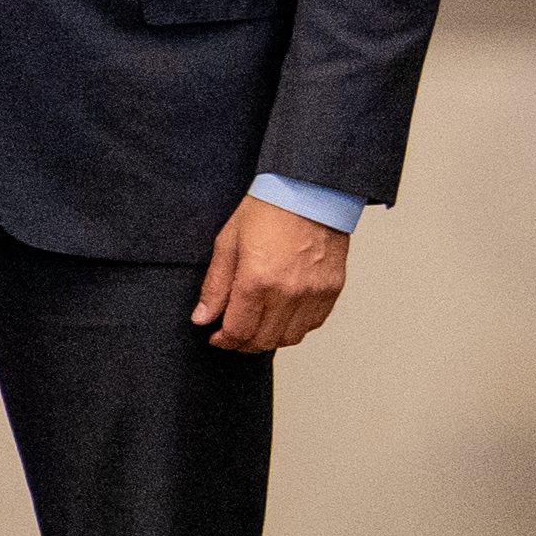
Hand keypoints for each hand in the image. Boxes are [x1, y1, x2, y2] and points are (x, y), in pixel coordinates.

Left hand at [196, 193, 351, 356]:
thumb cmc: (267, 211)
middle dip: (243, 343)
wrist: (308, 192)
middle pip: (263, 339)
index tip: (216, 337)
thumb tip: (203, 318)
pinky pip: (313, 324)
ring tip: (256, 327)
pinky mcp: (332, 289)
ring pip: (289, 337)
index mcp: (257, 280)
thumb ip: (215, 286)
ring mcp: (313, 293)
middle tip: (232, 335)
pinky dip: (295, 327)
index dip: (224, 340)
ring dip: (269, 339)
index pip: (238, 330)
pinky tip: (281, 316)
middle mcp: (288, 292)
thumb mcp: (227, 244)